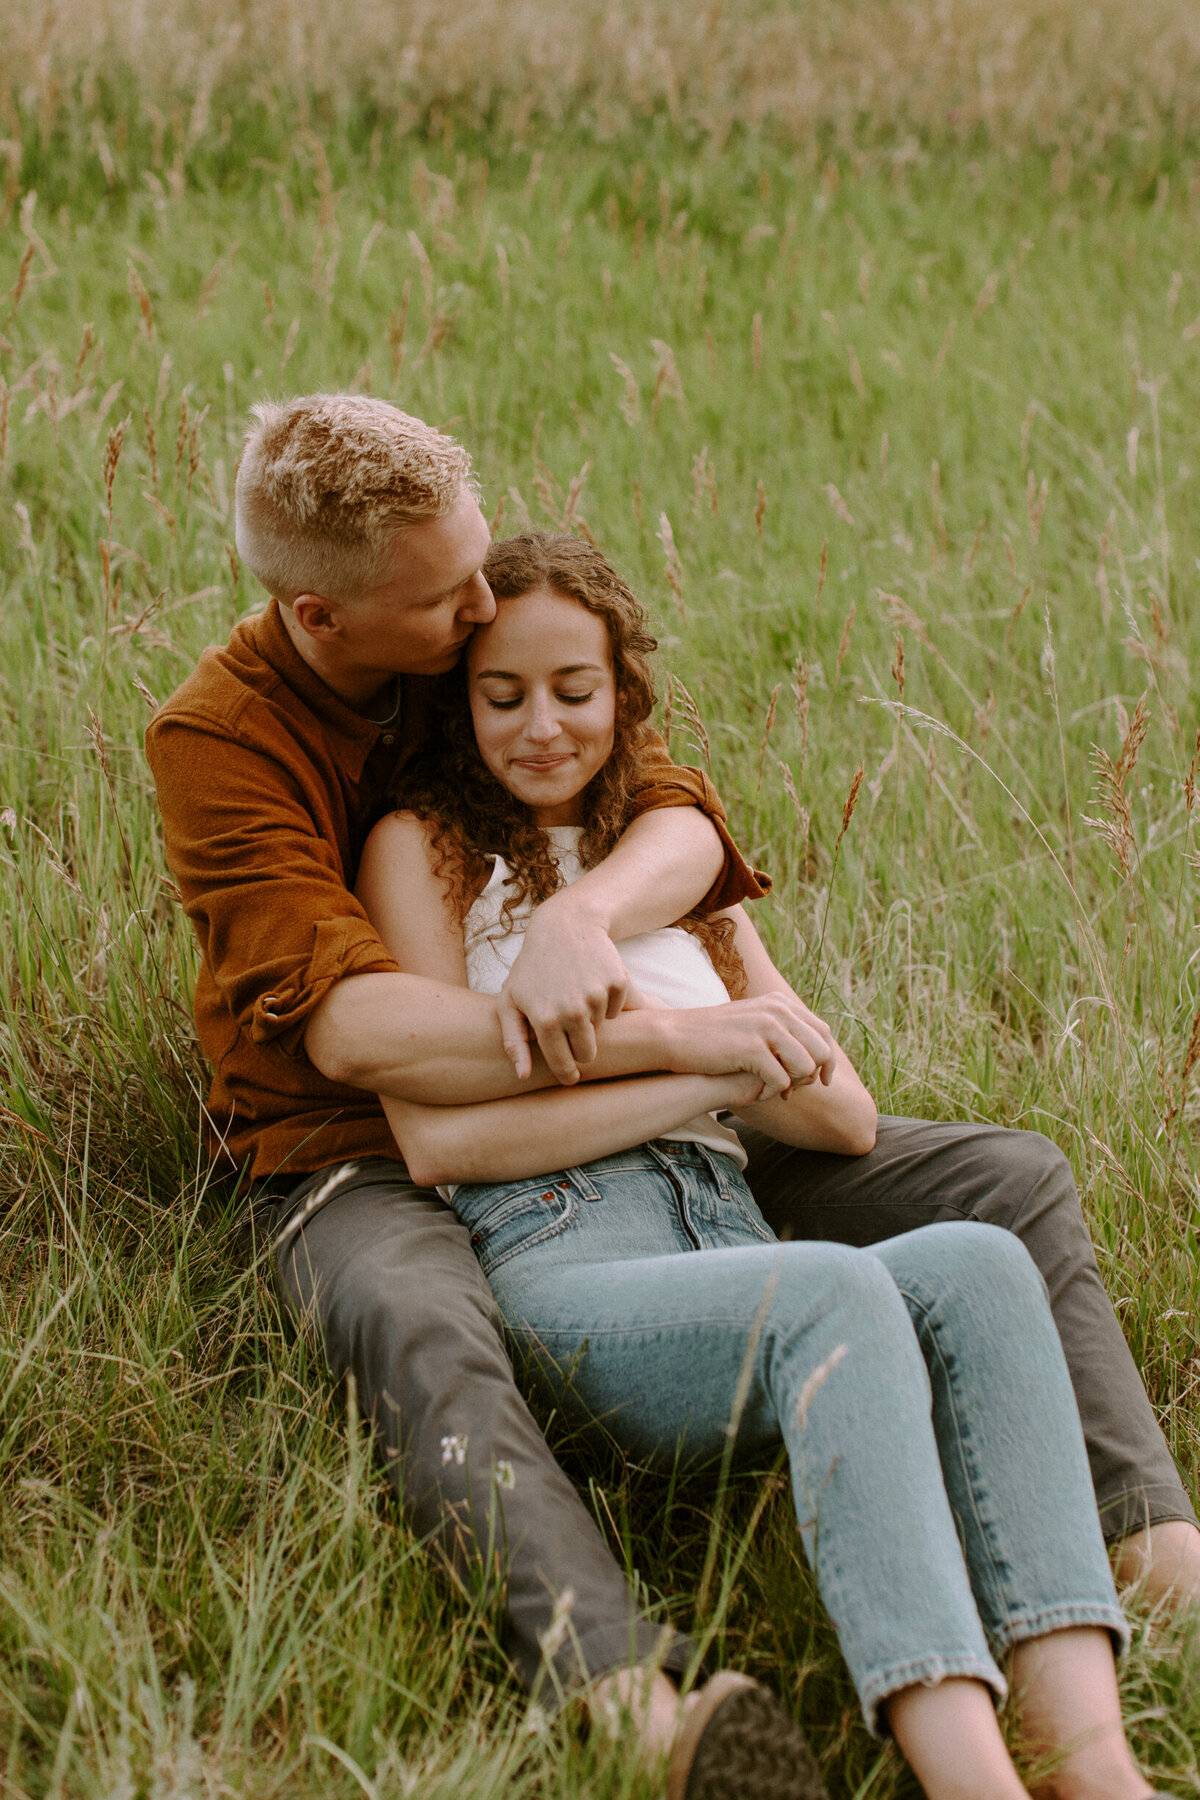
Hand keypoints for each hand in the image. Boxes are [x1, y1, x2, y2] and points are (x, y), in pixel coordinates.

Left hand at [497, 896, 628, 1082]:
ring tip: (576, 995)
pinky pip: (616, 1010)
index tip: (571, 1076)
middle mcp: (572, 1011)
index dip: (568, 1074)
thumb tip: (523, 1076)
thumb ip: (514, 1042)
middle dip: (582, 1049)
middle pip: (588, 1054)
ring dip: (592, 1020)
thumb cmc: (531, 967)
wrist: (563, 926)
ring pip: (602, 1029)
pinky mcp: (617, 982)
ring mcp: (597, 995)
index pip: (563, 1065)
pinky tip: (592, 984)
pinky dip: (607, 1003)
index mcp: (544, 1020)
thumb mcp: (510, 1001)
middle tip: (572, 1031)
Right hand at [660, 992, 837, 1097]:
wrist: (675, 1037)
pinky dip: (772, 1091)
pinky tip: (757, 1091)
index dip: (826, 1060)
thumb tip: (812, 1057)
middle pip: (822, 1050)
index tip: (820, 1080)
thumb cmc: (713, 1038)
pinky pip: (781, 1080)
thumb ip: (780, 1032)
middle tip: (794, 1089)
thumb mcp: (752, 1023)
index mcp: (780, 1003)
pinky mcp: (752, 1048)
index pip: (823, 1032)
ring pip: (806, 1066)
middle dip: (813, 1075)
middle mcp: (777, 1010)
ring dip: (793, 1084)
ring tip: (773, 1088)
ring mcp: (765, 1027)